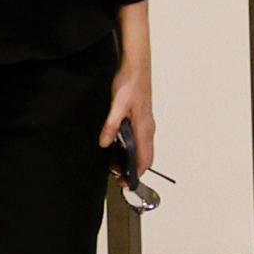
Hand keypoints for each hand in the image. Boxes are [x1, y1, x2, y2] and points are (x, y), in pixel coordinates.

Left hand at [102, 51, 156, 176]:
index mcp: (144, 128)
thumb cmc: (130, 85)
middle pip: (145, 157)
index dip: (137, 174)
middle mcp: (148, 129)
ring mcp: (146, 124)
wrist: (137, 68)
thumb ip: (111, 126)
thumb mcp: (117, 106)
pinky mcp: (142, 119)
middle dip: (133, 170)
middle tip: (117, 177)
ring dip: (131, 159)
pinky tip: (118, 147)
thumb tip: (105, 143)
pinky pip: (139, 140)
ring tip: (115, 165)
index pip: (145, 159)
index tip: (126, 184)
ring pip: (142, 149)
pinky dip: (131, 149)